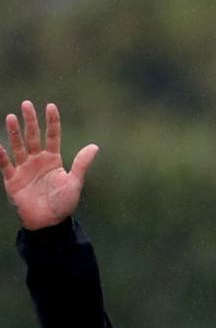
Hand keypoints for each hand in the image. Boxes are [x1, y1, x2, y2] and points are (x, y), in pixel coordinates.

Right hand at [1, 102, 98, 230]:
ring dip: (14, 133)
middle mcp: (37, 160)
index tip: (51, 106)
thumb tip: (94, 146)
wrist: (49, 223)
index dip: (52, 122)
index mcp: (53, 160)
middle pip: (32, 137)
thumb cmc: (63, 204)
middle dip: (30, 121)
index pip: (52, 136)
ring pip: (18, 146)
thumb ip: (81, 164)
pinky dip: (1, 156)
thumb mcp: (74, 182)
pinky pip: (5, 165)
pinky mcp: (12, 179)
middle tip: (26, 104)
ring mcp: (24, 168)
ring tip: (12, 117)